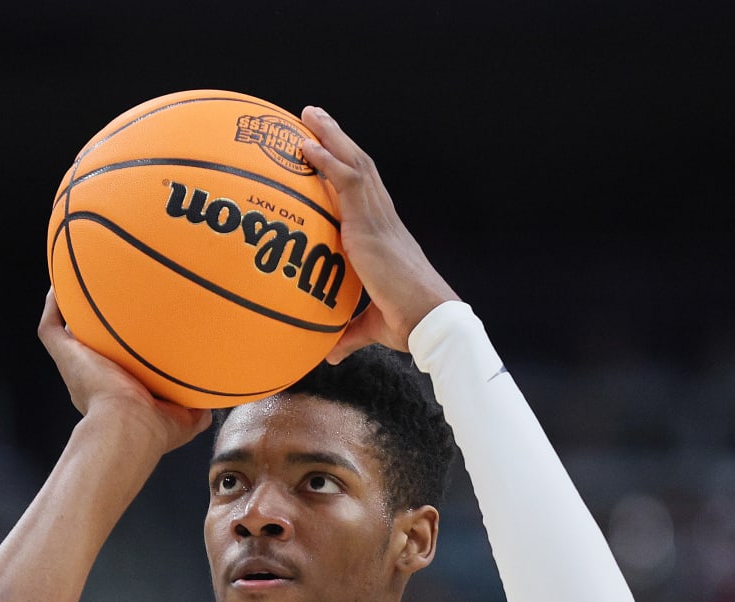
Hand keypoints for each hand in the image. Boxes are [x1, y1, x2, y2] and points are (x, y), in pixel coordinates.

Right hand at [37, 290, 211, 453]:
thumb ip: (198, 408)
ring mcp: (76, 365)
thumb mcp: (185, 420)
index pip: (118, 366)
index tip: (137, 333)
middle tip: (108, 303)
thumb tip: (211, 404)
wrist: (130, 427)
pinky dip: (53, 304)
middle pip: (91, 346)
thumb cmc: (154, 431)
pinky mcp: (66, 355)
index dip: (125, 350)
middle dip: (96, 328)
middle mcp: (93, 377)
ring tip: (79, 284)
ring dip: (70, 311)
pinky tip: (60, 284)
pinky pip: (51, 326)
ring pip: (66, 334)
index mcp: (116, 392)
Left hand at [299, 107, 459, 362]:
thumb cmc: (408, 325)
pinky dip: (325, 160)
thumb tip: (329, 354)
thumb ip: (347, 335)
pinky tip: (305, 145)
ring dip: (331, 136)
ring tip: (309, 114)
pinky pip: (346, 181)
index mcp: (384, 237)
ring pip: (354, 164)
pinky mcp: (371, 225)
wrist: (429, 321)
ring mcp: (378, 219)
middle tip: (314, 117)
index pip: (365, 194)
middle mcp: (383, 220)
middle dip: (338, 140)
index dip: (347, 170)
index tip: (329, 152)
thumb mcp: (370, 328)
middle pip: (360, 166)